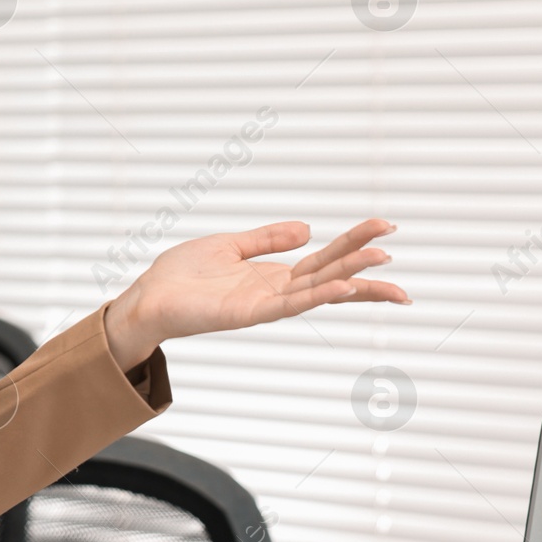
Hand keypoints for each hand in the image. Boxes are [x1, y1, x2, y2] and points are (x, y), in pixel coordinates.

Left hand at [120, 217, 408, 347]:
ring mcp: (265, 304)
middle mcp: (276, 291)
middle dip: (362, 261)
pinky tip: (341, 286)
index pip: (325, 258)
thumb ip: (267, 238)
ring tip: (380, 264)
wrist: (148, 297)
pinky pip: (290, 304)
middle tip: (393, 246)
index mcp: (274, 275)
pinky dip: (316, 296)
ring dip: (349, 278)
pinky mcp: (248, 313)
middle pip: (330, 273)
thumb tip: (308, 229)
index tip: (386, 228)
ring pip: (317, 289)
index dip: (355, 243)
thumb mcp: (230, 246)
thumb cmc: (182, 276)